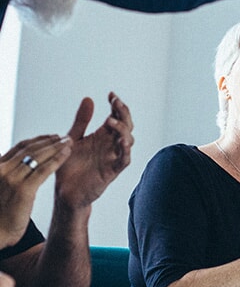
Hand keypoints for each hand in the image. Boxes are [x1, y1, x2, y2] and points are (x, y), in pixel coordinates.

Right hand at [0, 134, 71, 247]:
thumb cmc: (2, 209)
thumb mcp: (3, 184)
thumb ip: (11, 171)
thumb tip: (25, 160)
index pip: (20, 146)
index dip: (39, 140)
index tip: (53, 136)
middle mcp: (2, 169)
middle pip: (30, 148)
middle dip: (50, 141)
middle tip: (65, 137)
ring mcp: (12, 178)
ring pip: (38, 157)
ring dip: (56, 147)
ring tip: (69, 142)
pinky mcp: (23, 189)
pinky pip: (43, 170)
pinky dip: (56, 160)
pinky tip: (67, 154)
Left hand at [54, 93, 133, 209]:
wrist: (65, 191)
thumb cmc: (70, 167)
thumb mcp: (73, 138)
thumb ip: (82, 121)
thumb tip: (89, 99)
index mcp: (102, 136)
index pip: (116, 116)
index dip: (116, 105)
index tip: (111, 95)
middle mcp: (110, 145)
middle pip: (126, 125)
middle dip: (123, 113)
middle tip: (116, 102)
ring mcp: (113, 157)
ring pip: (128, 140)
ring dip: (123, 130)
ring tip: (111, 121)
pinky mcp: (112, 170)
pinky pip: (124, 159)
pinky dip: (125, 150)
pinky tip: (122, 141)